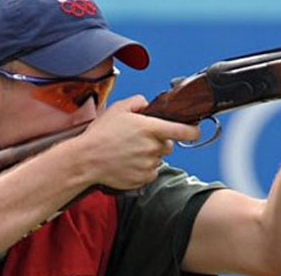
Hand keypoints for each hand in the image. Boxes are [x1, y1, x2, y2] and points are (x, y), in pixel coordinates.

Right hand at [73, 95, 199, 189]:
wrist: (85, 160)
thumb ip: (138, 102)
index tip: (195, 130)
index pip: (184, 131)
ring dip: (149, 156)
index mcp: (151, 128)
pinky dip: (143, 169)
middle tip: (140, 140)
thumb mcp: (118, 109)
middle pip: (168, 145)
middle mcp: (153, 147)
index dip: (193, 131)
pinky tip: (127, 163)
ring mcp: (149, 165)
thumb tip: (148, 104)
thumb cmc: (100, 134)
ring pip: (158, 159)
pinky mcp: (143, 178)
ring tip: (129, 152)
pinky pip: (151, 173)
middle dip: (159, 142)